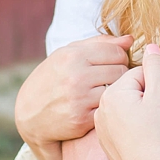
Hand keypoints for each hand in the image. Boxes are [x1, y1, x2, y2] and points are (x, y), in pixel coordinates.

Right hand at [15, 35, 133, 146]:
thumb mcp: (68, 54)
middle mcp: (76, 76)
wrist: (29, 114)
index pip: (117, 52)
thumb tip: (130, 39)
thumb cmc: (52, 78)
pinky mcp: (82, 120)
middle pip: (121, 71)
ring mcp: (79, 99)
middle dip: (120, 74)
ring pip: (117, 90)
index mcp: (73, 55)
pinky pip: (108, 108)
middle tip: (112, 79)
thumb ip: (100, 43)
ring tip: (108, 91)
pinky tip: (99, 105)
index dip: (120, 58)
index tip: (115, 64)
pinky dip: (107, 106)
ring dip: (116, 91)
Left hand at [94, 44, 159, 159]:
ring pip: (133, 110)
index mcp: (111, 94)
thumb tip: (150, 46)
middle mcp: (102, 111)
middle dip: (159, 97)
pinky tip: (156, 138)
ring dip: (153, 112)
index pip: (142, 75)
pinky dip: (143, 128)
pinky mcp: (110, 147)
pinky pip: (127, 128)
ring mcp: (104, 131)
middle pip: (136, 92)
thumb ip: (156, 65)